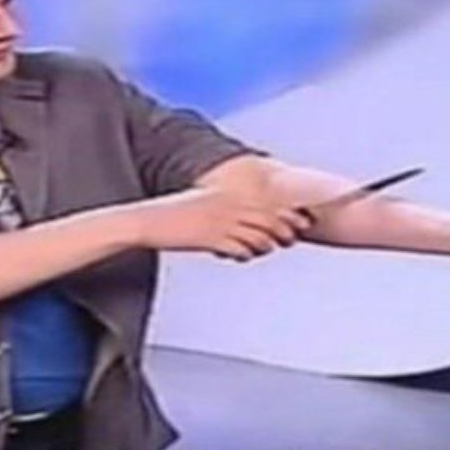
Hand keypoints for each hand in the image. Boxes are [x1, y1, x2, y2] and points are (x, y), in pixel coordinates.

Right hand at [130, 187, 313, 261]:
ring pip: (258, 237)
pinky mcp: (211, 239)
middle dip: (285, 231)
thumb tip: (241, 218)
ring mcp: (220, 223)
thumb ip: (224, 208)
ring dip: (265, 246)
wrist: (148, 221)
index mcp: (227, 194)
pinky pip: (240, 250)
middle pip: (269, 219)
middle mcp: (228, 206)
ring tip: (261, 249)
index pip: (268, 201)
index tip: (301, 221)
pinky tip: (238, 255)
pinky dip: (244, 255)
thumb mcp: (202, 205)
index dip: (288, 213)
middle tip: (291, 240)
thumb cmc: (174, 215)